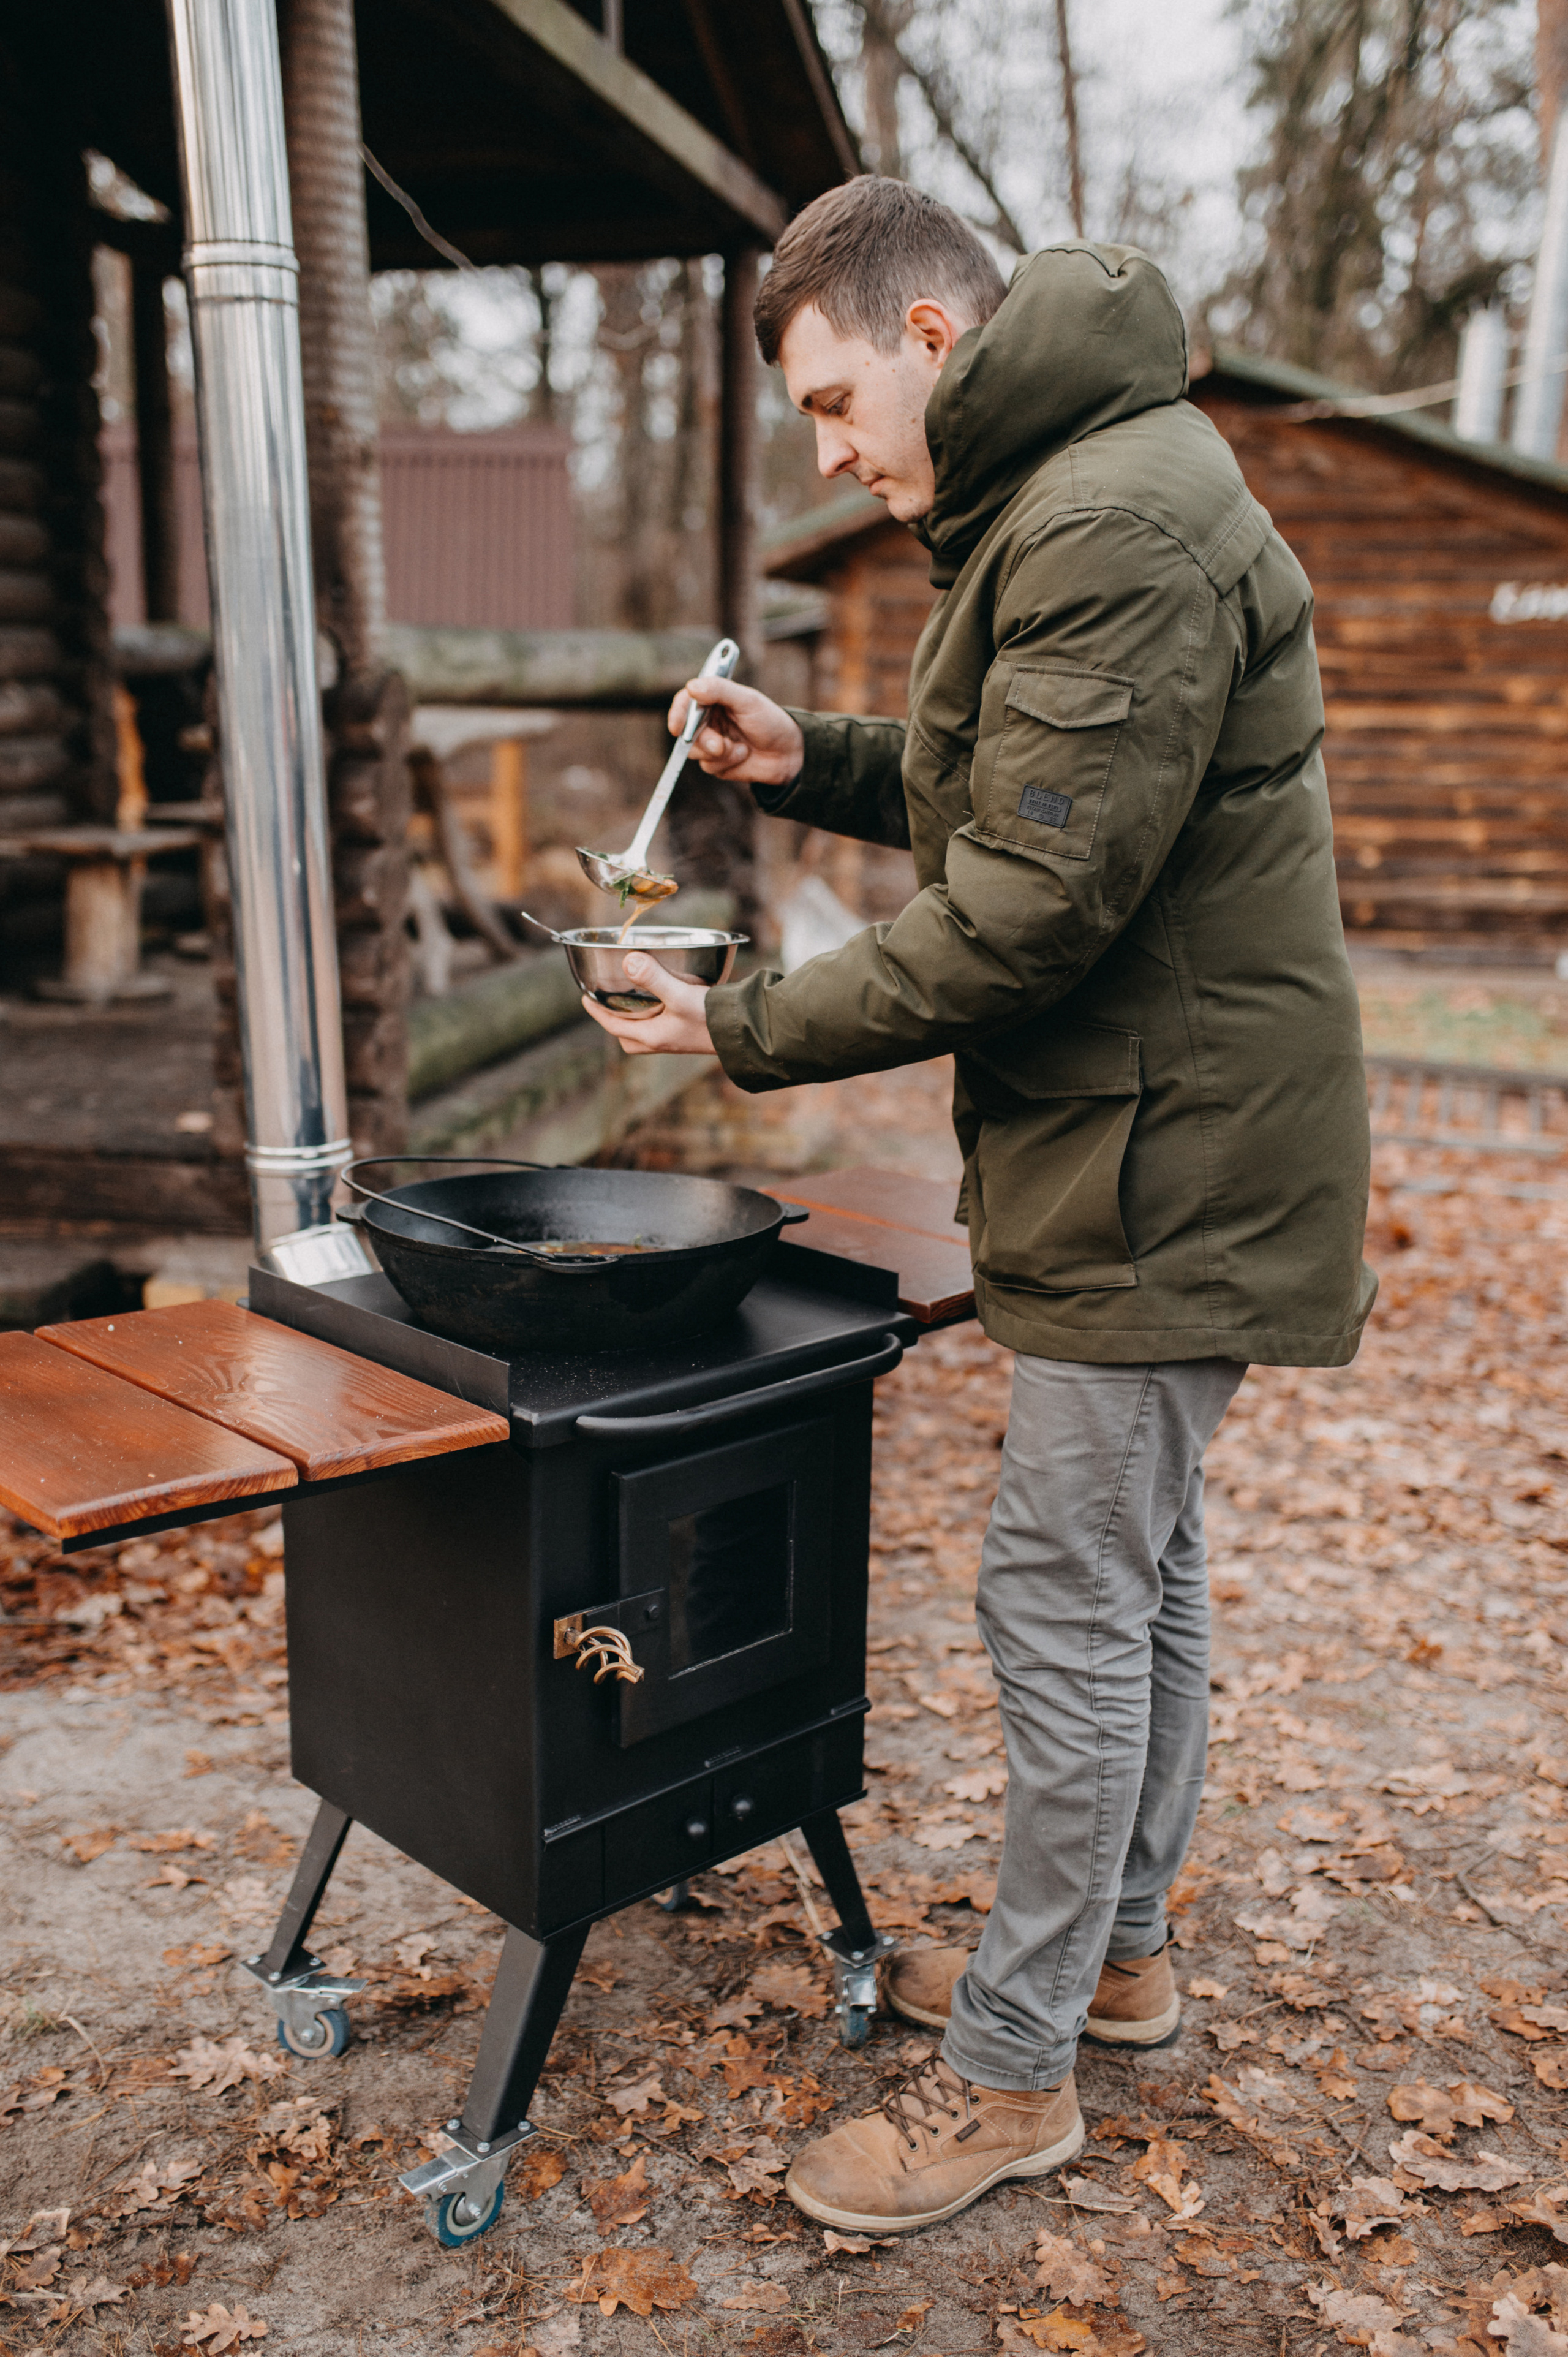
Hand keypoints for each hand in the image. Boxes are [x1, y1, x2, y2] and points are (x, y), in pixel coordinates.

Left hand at [581, 954, 715, 1056]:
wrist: (746, 1032)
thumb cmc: (712, 1017)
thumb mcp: (680, 995)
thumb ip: (654, 978)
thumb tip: (628, 961)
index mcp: (653, 1036)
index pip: (614, 1026)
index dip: (597, 1012)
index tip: (586, 998)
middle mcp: (663, 1042)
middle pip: (628, 1038)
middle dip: (616, 1023)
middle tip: (610, 1004)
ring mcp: (678, 1040)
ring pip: (647, 1035)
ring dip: (637, 1022)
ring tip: (635, 1001)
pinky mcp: (692, 1035)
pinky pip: (665, 1029)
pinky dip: (657, 1017)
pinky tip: (667, 1001)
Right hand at [667, 674, 803, 785]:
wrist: (788, 753)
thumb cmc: (770, 721)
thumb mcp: (747, 701)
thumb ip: (720, 690)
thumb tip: (691, 687)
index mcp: (713, 699)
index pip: (685, 702)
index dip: (677, 713)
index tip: (677, 727)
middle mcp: (708, 720)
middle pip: (685, 730)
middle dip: (702, 740)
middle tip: (720, 746)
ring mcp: (711, 742)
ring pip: (694, 751)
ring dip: (717, 753)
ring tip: (740, 749)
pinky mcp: (717, 763)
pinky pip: (709, 766)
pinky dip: (727, 763)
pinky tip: (743, 756)